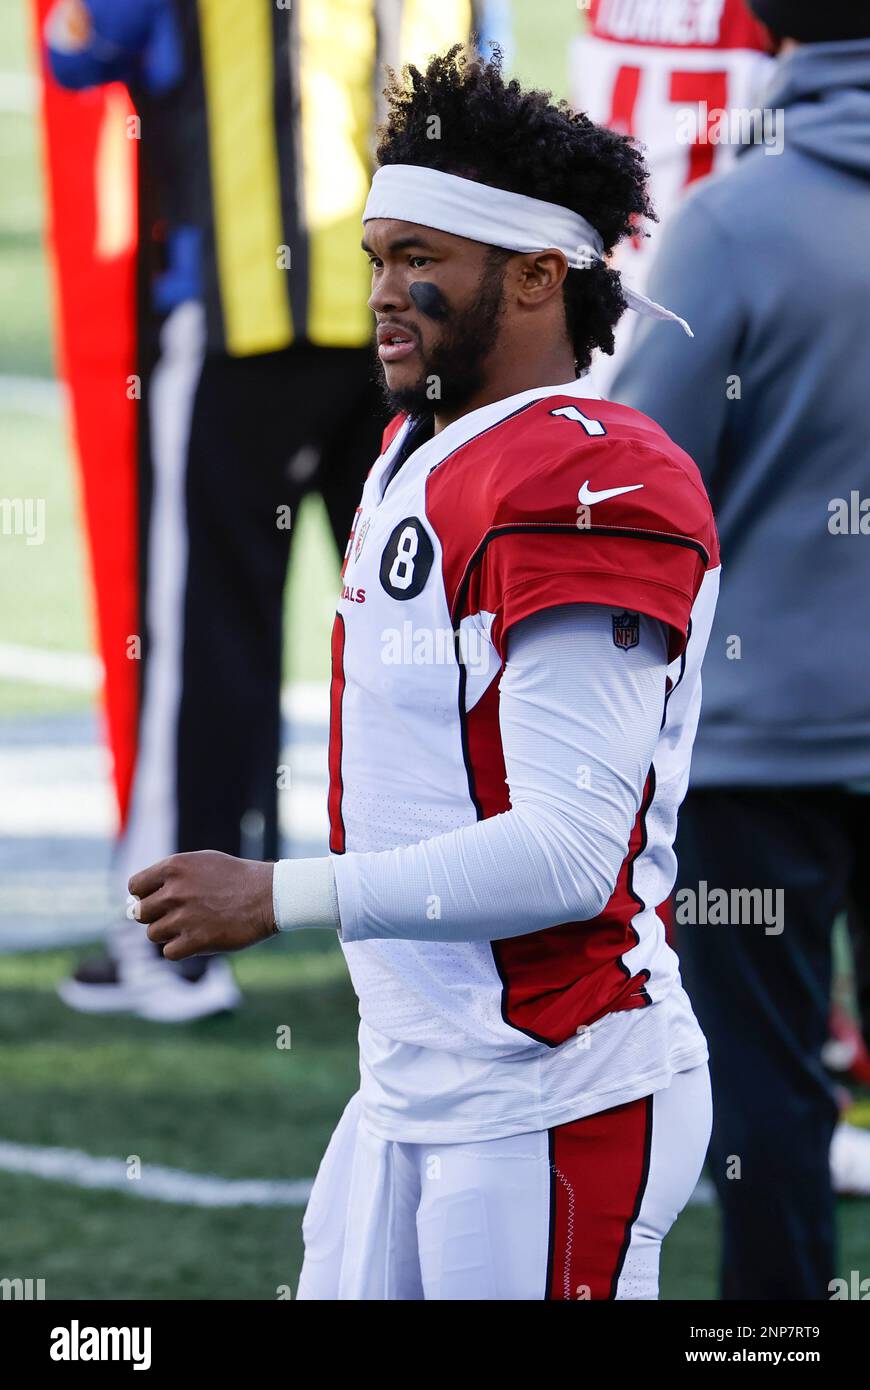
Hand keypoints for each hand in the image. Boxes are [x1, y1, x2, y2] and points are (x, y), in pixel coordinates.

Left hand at [128, 851, 276, 960]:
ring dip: (168, 933)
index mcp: (174, 867)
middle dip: (155, 915)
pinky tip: (197, 939)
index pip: (135, 886)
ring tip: (191, 926)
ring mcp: (184, 917)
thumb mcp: (202, 862)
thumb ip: (169, 876)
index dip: (144, 895)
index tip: (158, 900)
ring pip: (153, 934)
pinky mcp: (195, 941)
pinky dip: (180, 949)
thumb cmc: (237, 877)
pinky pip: (169, 952)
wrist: (269, 895)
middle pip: (140, 913)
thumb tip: (135, 898)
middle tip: (178, 915)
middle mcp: (174, 891)